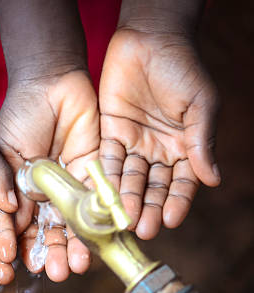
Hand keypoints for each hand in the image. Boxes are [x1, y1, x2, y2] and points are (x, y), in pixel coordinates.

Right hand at [0, 70, 98, 280]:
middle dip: (57, 253)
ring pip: (77, 223)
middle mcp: (48, 194)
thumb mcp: (8, 153)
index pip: (23, 227)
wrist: (52, 83)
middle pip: (53, 231)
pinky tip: (102, 238)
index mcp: (22, 191)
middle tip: (60, 274)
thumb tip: (15, 223)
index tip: (26, 266)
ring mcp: (72, 185)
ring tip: (81, 266)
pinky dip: (101, 220)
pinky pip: (100, 201)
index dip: (25, 247)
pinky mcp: (96, 173)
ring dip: (79, 245)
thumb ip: (12, 186)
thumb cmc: (21, 115)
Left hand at [99, 28, 219, 239]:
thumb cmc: (182, 69)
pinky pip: (106, 160)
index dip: (177, 202)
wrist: (150, 40)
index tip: (171, 221)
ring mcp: (133, 144)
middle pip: (152, 187)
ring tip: (122, 220)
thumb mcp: (200, 106)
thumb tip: (213, 180)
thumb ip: (202, 143)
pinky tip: (102, 197)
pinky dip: (104, 178)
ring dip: (125, 199)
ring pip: (128, 178)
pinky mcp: (109, 134)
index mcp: (185, 147)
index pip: (182, 182)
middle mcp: (158, 150)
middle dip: (148, 208)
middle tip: (141, 229)